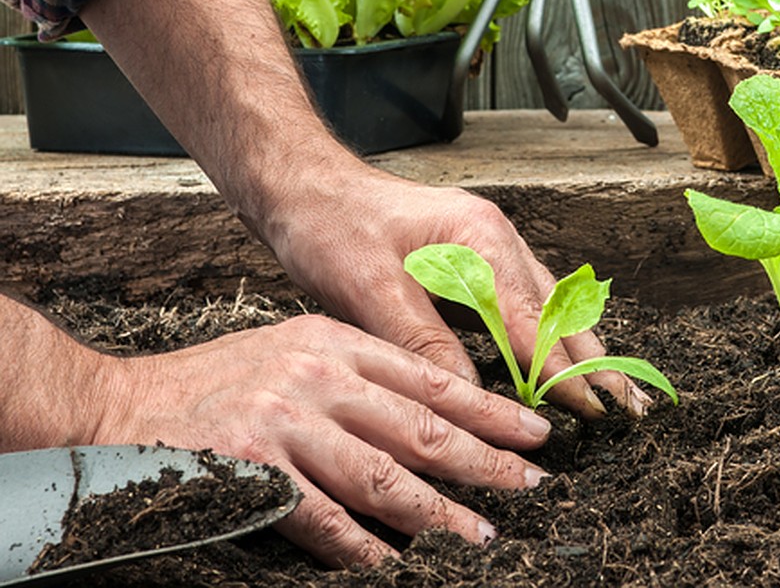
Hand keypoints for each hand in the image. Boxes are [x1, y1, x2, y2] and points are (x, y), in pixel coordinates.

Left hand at [78, 0, 648, 418]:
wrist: (304, 185)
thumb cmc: (332, 227)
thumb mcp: (370, 290)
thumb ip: (424, 343)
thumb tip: (468, 396)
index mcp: (479, 239)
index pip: (534, 319)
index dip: (563, 370)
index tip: (595, 411)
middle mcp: (493, 238)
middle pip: (555, 308)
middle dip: (591, 359)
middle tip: (628, 406)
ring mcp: (485, 244)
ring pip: (544, 302)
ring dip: (573, 347)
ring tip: (607, 389)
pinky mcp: (469, 256)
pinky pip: (521, 298)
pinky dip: (544, 332)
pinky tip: (553, 357)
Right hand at [91, 313, 551, 566]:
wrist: (124, 405)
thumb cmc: (219, 381)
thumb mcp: (294, 349)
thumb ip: (356, 372)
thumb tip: (427, 412)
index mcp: (335, 340)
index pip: (429, 377)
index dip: (487, 409)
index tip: (531, 432)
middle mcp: (318, 375)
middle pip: (419, 425)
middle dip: (484, 458)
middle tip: (530, 483)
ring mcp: (285, 422)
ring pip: (382, 474)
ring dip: (438, 512)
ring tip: (482, 533)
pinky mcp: (252, 469)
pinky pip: (321, 517)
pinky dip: (360, 544)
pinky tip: (390, 562)